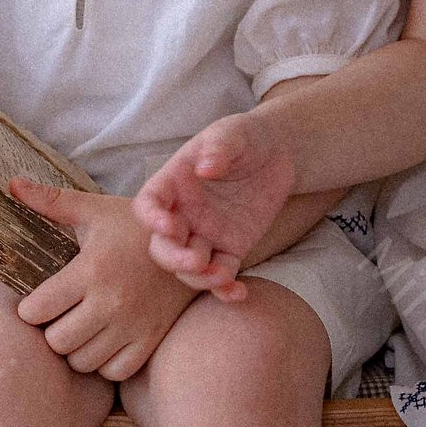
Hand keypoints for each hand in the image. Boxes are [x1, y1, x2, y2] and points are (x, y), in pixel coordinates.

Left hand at [8, 178, 199, 380]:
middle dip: (50, 331)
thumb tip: (12, 183)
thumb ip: (51, 200)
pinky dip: (104, 363)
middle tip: (57, 317)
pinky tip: (102, 341)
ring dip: (75, 349)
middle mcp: (111, 302)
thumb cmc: (134, 226)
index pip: (37, 310)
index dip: (28, 309)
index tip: (36, 302)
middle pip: (57, 342)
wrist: (191, 242)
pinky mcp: (151, 340)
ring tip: (79, 329)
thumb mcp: (94, 210)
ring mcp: (133, 325)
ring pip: (83, 361)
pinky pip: (114, 371)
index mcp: (91, 269)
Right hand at [130, 113, 297, 301]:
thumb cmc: (244, 138)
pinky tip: (239, 293)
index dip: (151, 219)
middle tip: (195, 261)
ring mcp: (205, 234)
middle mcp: (182, 214)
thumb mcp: (232, 133)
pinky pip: (222, 274)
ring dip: (199, 277)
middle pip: (162, 246)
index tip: (169, 225)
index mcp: (172, 185)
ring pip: (188, 268)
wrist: (277, 153)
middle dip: (174, 259)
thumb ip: (218, 147)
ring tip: (221, 277)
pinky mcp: (230, 249)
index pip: (148, 205)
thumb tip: (206, 168)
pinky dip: (226, 289)